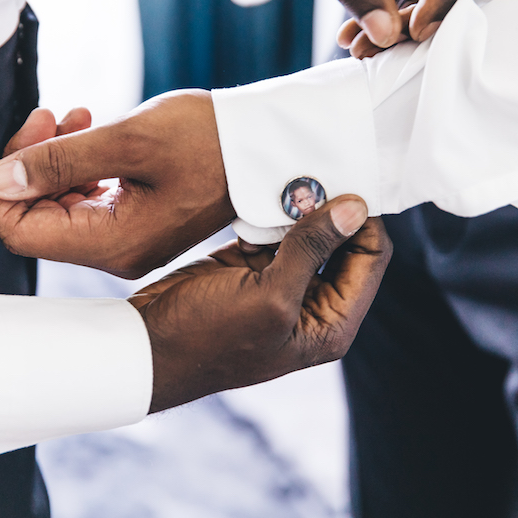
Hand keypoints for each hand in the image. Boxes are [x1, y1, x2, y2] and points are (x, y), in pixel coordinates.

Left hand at [0, 90, 233, 278]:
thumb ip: (58, 162)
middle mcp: (116, 251)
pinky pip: (86, 200)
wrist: (261, 146)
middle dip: (26, 164)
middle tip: (46, 116)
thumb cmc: (208, 140)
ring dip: (52, 160)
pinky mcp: (137, 221)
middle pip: (37, 218)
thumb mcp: (127, 141)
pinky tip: (87, 131)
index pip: (22, 232)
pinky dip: (77, 166)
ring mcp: (127, 238)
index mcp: (112, 243)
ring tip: (71, 116)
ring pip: (59, 205)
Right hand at [130, 195, 391, 412]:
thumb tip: (355, 209)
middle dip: (331, 208)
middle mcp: (312, 303)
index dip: (363, 222)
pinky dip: (269, 211)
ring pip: (307, 231)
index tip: (346, 184)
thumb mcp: (268, 298)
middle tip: (313, 172)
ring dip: (299, 205)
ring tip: (290, 175)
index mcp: (330, 322)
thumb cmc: (207, 336)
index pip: (370, 260)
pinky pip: (273, 229)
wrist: (146, 345)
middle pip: (343, 242)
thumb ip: (312, 251)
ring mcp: (281, 282)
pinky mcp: (251, 265)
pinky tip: (263, 189)